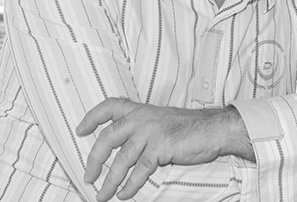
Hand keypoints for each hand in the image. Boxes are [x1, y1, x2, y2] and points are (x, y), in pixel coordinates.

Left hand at [76, 98, 251, 201]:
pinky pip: (139, 170)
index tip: (81, 130)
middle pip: (108, 137)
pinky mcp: (161, 147)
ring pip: (121, 159)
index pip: (110, 106)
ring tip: (102, 195)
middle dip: (94, 159)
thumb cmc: (190, 128)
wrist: (214, 129)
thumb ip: (143, 130)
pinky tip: (125, 194)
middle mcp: (143, 118)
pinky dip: (130, 185)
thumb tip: (125, 150)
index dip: (92, 117)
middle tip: (88, 176)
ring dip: (109, 181)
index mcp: (142, 110)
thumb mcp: (162, 122)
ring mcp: (151, 132)